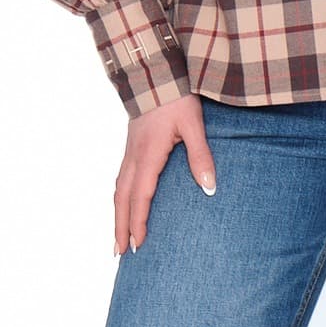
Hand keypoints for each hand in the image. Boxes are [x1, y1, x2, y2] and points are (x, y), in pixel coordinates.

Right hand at [113, 94, 214, 254]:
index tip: (138, 245)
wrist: (154, 73)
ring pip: (118, 190)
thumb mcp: (193, 125)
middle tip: (119, 253)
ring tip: (118, 237)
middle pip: (122, 199)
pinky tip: (124, 206)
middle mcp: (134, 156)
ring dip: (117, 215)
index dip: (138, 222)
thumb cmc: (176, 98)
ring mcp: (129, 151)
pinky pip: (120, 179)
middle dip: (120, 227)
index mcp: (148, 155)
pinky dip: (120, 198)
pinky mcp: (131, 146)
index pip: (141, 197)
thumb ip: (200, 156)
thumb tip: (208, 187)